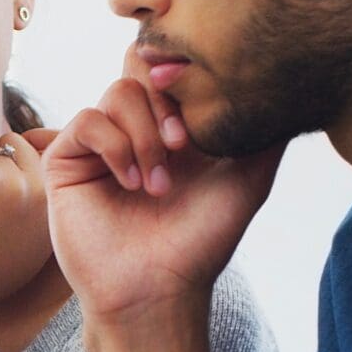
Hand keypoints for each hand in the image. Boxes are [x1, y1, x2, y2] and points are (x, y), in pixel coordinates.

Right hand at [43, 62, 280, 322]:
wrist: (157, 289)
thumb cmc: (201, 241)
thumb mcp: (249, 180)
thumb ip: (264, 132)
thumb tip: (284, 83)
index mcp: (174, 122)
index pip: (174, 64)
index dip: (190, 76)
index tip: (207, 117)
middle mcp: (135, 125)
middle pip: (141, 62)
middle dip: (168, 101)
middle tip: (184, 146)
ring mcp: (100, 140)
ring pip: (119, 91)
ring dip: (145, 136)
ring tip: (158, 185)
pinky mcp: (67, 158)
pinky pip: (89, 121)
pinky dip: (116, 148)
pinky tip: (131, 184)